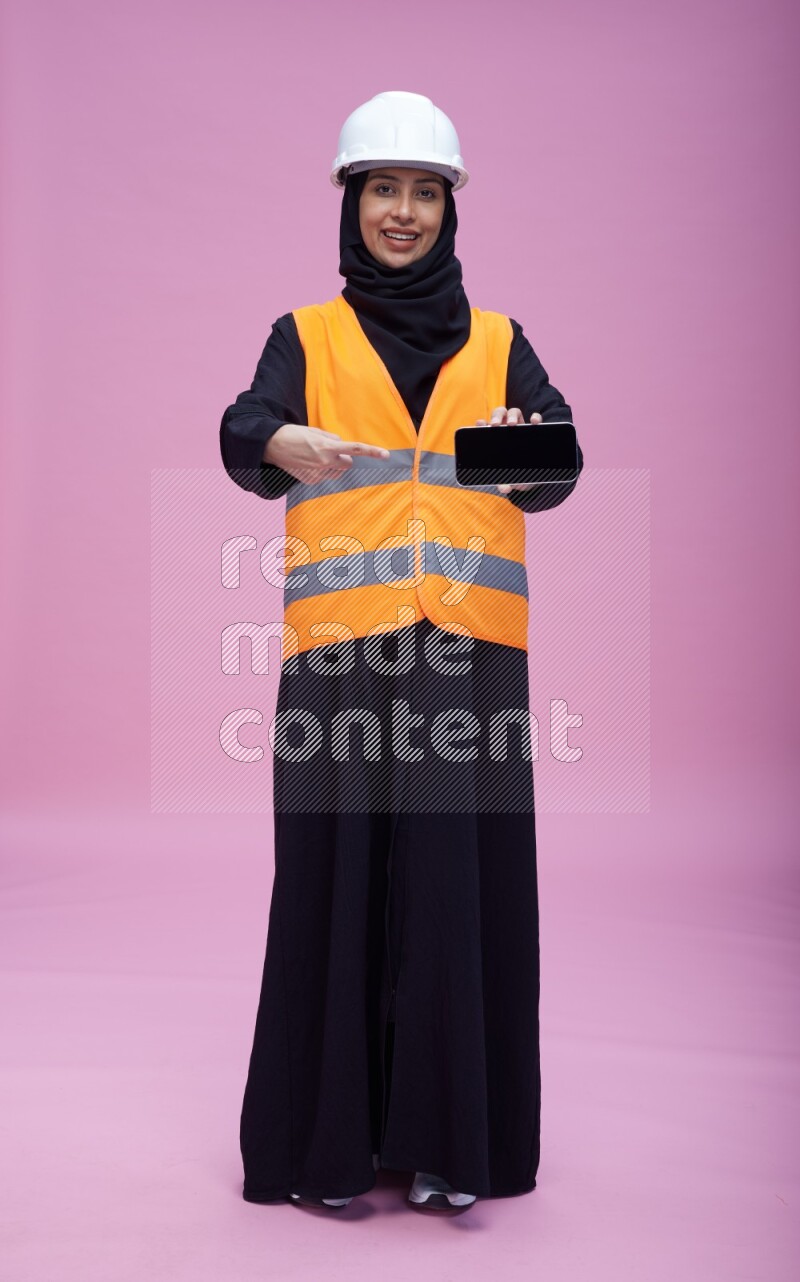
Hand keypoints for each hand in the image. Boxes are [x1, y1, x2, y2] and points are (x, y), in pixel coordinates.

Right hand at [263, 423, 390, 484]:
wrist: (272, 446)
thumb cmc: (293, 434)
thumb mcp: (314, 431)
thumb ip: (331, 438)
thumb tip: (340, 445)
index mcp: (327, 447)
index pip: (354, 449)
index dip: (372, 451)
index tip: (386, 455)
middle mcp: (324, 462)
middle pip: (347, 463)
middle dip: (343, 457)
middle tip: (329, 450)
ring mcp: (318, 473)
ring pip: (337, 471)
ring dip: (333, 464)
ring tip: (315, 456)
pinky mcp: (311, 480)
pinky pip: (325, 476)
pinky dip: (321, 470)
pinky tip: (308, 463)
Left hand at [473, 407, 543, 493]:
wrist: (533, 474)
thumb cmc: (516, 474)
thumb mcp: (510, 479)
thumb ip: (505, 484)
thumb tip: (504, 489)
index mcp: (495, 438)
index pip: (485, 426)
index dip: (481, 423)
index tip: (480, 424)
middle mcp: (506, 429)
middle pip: (499, 414)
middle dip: (496, 416)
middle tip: (496, 425)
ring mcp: (520, 427)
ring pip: (514, 412)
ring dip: (512, 415)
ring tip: (512, 424)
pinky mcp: (534, 428)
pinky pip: (536, 418)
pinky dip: (535, 417)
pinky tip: (534, 422)